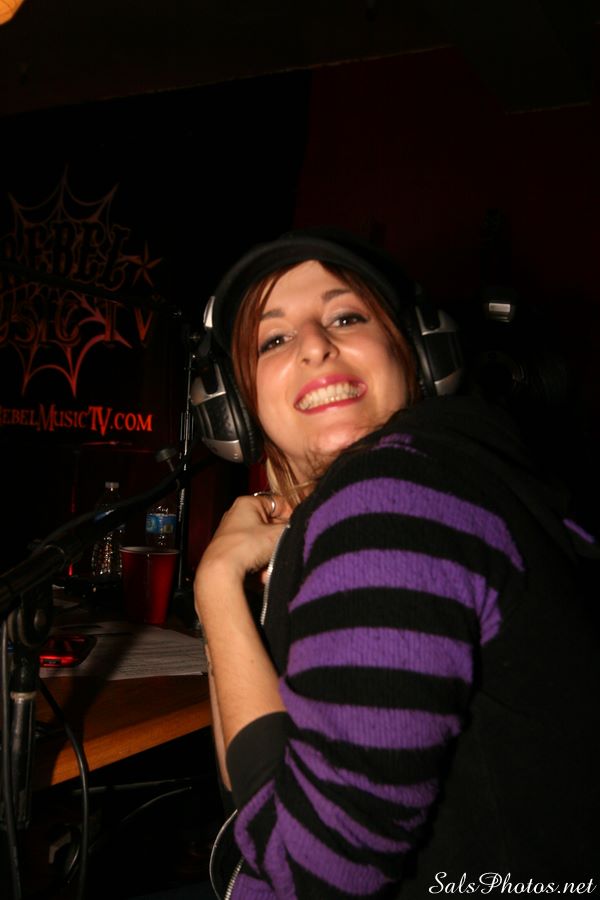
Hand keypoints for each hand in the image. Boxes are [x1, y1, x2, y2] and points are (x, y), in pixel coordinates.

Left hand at [194, 494, 289, 612]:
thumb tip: (302, 527)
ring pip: (263, 543)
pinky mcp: (230, 552)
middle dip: (280, 540)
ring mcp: (233, 535)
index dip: (292, 515)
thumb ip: (293, 527)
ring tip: (272, 564)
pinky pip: (253, 555)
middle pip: (271, 525)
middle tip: (286, 549)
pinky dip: (260, 563)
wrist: (221, 573)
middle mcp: (237, 516)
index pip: (279, 503)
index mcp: (247, 503)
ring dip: (272, 555)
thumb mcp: (278, 534)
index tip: (299, 528)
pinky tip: (262, 573)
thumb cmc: (247, 547)